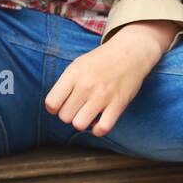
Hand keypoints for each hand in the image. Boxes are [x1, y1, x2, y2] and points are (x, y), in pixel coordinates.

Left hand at [44, 22, 176, 137]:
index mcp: (74, 73)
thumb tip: (55, 108)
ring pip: (79, 125)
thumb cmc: (102, 60)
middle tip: (78, 107)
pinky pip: (102, 128)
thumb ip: (65, 84)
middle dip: (70, 115)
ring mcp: (103, 95)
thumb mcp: (78, 64)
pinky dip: (98, 130)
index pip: (51, 103)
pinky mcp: (118, 104)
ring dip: (83, 122)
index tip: (62, 104)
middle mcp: (86, 85)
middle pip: (64, 117)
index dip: (54, 108)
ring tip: (88, 114)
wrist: (130, 52)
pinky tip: (99, 121)